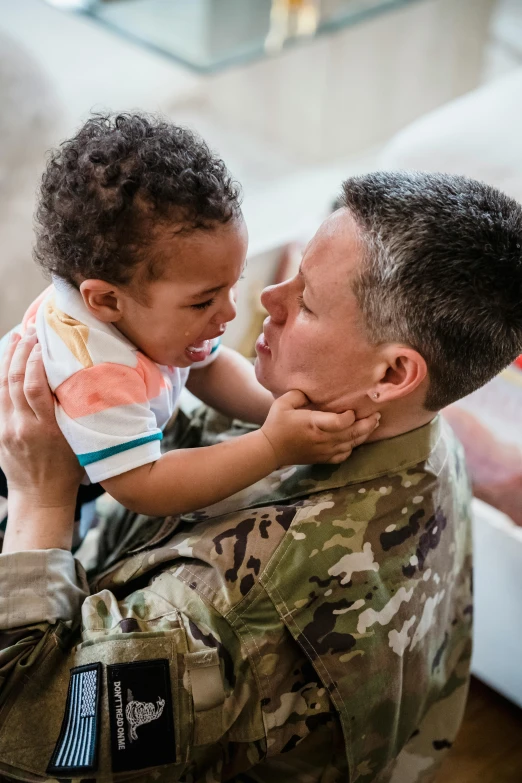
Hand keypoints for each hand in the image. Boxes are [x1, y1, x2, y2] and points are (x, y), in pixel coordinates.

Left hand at [0, 328, 82, 506]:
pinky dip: (2, 375)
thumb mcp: (79, 442)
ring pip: (2, 386)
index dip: (37, 361)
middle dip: (22, 352)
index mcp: (47, 429)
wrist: (41, 498)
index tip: (45, 342)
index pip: (35, 387)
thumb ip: (75, 413)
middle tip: (31, 331)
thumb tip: (79, 380)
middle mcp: (22, 427)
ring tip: (17, 337)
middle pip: (15, 381)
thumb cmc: (69, 471)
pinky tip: (8, 361)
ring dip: (9, 358)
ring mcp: (7, 429)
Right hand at [260, 390, 380, 465]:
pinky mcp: (323, 458)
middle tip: (377, 415)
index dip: (350, 416)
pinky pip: (344, 455)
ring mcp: (324, 451)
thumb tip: (314, 390)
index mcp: (314, 424)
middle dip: (367, 424)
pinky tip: (356, 441)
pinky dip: (352, 448)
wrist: (270, 450)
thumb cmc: (277, 423)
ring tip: (373, 425)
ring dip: (364, 435)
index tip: (352, 410)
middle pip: (352, 433)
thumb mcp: (284, 402)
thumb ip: (300, 393)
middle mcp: (323, 439)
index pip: (340, 422)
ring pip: (351, 444)